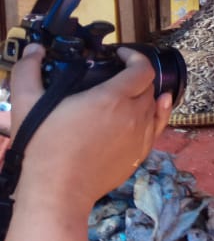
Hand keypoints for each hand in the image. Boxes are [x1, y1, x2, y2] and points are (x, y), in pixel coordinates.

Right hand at [11, 44, 173, 213]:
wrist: (59, 191)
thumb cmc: (44, 147)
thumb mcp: (27, 105)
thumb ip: (27, 72)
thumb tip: (33, 49)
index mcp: (112, 98)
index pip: (142, 68)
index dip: (135, 56)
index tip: (121, 55)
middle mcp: (134, 114)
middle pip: (148, 86)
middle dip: (135, 76)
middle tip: (116, 76)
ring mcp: (140, 135)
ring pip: (153, 106)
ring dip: (143, 95)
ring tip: (128, 93)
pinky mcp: (140, 154)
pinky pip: (158, 126)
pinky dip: (158, 113)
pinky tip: (157, 106)